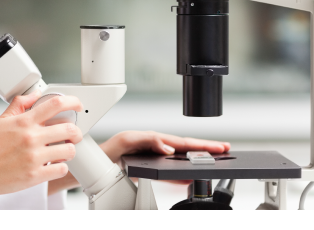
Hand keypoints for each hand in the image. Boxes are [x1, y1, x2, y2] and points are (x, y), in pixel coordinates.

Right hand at [0, 91, 83, 202]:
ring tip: (63, 151)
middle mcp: (31, 137)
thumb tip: (34, 95)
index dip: (72, 102)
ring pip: (69, 151)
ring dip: (70, 150)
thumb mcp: (1, 121)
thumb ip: (19, 105)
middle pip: (69, 129)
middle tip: (74, 134)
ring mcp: (34, 157)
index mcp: (24, 122)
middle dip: (76, 131)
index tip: (77, 105)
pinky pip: (61, 169)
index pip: (55, 104)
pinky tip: (54, 165)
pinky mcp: (35, 175)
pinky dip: (61, 167)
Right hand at [48, 131, 230, 194]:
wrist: (90, 167)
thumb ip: (164, 173)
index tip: (221, 150)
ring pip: (166, 138)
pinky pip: (143, 140)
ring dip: (186, 144)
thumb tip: (185, 176)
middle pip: (180, 141)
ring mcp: (137, 138)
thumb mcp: (145, 172)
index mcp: (155, 147)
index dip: (202, 148)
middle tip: (223, 148)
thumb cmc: (114, 167)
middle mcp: (148, 140)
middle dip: (203, 144)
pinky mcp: (125, 139)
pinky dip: (156, 144)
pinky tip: (169, 150)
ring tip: (206, 149)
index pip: (183, 147)